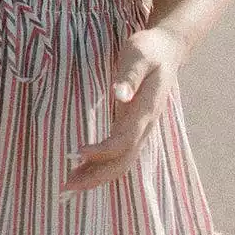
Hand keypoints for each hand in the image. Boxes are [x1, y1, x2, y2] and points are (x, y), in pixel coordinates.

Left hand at [60, 26, 187, 196]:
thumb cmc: (149, 49)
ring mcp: (141, 129)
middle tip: (66, 185)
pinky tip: (83, 168)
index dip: (102, 150)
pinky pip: (120, 155)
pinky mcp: (134, 128)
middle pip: (122, 162)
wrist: (167, 50)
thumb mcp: (139, 55)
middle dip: (96, 176)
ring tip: (69, 183)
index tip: (78, 152)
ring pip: (121, 162)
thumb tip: (119, 94)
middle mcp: (145, 126)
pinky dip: (102, 166)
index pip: (124, 140)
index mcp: (146, 110)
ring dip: (97, 176)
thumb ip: (129, 75)